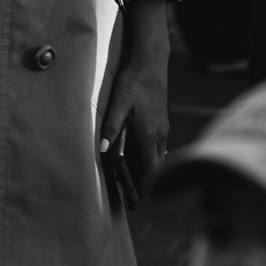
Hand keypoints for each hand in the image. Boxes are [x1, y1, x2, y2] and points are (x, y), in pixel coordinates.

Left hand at [99, 0, 172, 208]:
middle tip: (133, 196)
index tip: (138, 201)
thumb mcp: (118, 104)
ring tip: (134, 182)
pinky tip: (140, 158)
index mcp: (148, 135)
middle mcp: (159, 135)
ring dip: (148, 170)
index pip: (150, 170)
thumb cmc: (133, 83)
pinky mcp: (162, 123)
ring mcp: (163, 129)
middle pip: (154, 167)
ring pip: (157, 157)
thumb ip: (111, 126)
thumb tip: (103, 149)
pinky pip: (158, 147)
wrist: (151, 64)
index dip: (145, 186)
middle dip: (145, 182)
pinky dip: (150, 158)